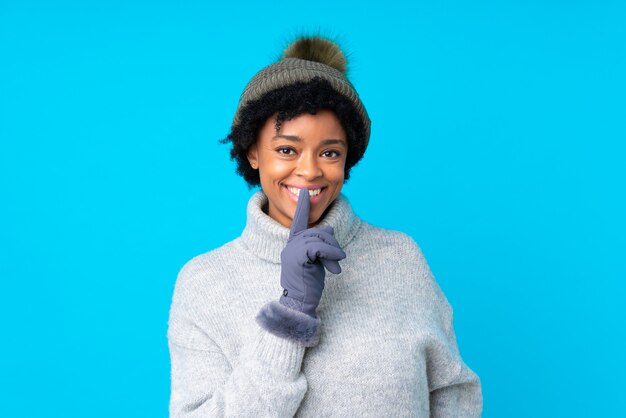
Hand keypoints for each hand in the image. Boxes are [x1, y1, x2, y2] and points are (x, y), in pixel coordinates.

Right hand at [278, 189, 345, 317]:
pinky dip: (330, 253)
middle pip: (316, 231)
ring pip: (318, 238)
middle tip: (338, 257)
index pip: (298, 222)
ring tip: (337, 263)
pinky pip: (317, 248)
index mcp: (293, 245)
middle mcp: (290, 245)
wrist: (299, 303)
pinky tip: (336, 264)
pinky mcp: (297, 258)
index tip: (304, 193)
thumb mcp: (317, 260)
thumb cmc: (308, 283)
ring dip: (332, 250)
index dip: (302, 207)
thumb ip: (320, 244)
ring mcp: (291, 251)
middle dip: (330, 242)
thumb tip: (328, 228)